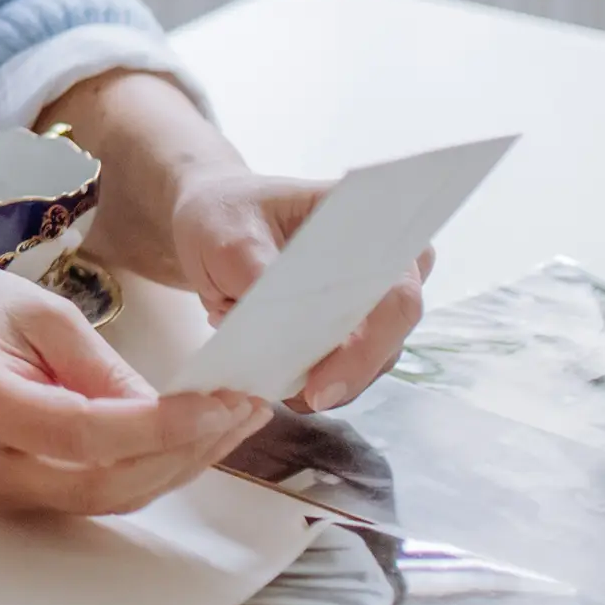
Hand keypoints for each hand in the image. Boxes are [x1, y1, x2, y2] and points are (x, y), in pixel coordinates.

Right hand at [0, 250, 264, 513]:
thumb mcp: (39, 310)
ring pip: (105, 498)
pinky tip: (192, 438)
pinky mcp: (12, 496)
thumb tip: (171, 413)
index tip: (218, 400)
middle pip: (101, 482)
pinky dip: (150, 470)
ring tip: (234, 420)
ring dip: (178, 466)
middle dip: (184, 451)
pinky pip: (92, 494)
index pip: (82, 433)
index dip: (158, 425)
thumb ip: (102, 367)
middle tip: (243, 407)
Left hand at [37, 74, 422, 413]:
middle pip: (392, 322)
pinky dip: (317, 378)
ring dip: (333, 376)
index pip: (398, 272)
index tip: (333, 357)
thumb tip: (270, 302)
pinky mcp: (347, 323)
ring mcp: (370, 290)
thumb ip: (247, 263)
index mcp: (363, 212)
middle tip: (304, 392)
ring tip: (283, 391)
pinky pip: (346, 361)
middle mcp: (386, 250)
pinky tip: (279, 387)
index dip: (375, 323)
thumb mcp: (217, 228)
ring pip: (373, 350)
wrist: (207, 221)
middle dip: (352, 362)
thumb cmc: (215, 214)